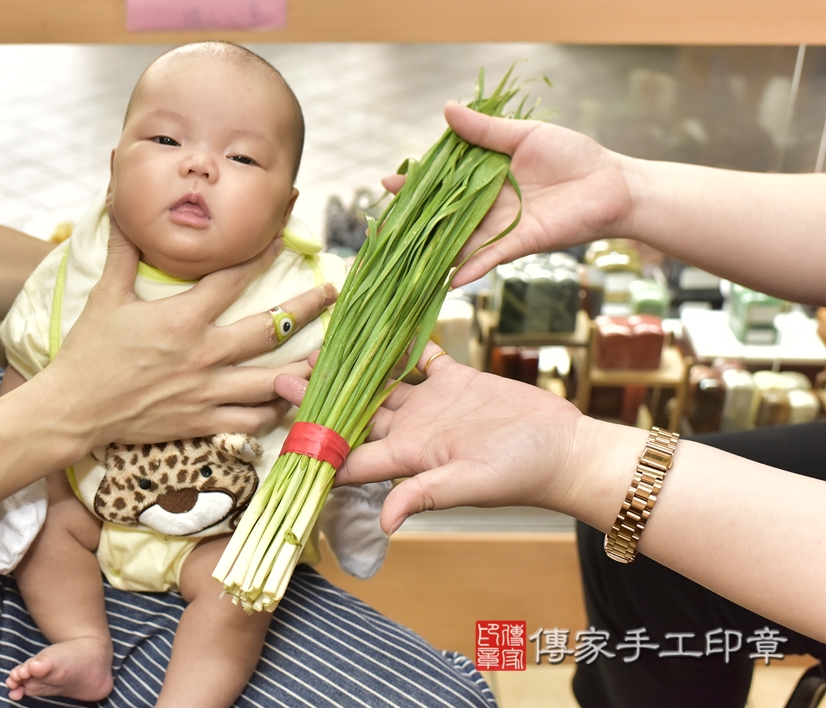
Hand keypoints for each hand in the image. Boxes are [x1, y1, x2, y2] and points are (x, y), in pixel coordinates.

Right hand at [37, 216, 335, 451]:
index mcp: (181, 318)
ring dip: (304, 366)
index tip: (286, 235)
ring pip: (272, 380)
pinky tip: (288, 400)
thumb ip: (123, 252)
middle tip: (333, 293)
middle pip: (270, 328)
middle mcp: (202, 354)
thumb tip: (121, 207)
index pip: (234, 278)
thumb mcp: (105, 297)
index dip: (263, 253)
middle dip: (308, 308)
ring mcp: (206, 391)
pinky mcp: (203, 422)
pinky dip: (274, 411)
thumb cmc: (88, 353)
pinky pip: (252, 420)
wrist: (73, 410)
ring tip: (329, 354)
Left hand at [276, 343, 585, 533]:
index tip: (280, 433)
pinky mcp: (455, 381)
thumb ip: (427, 495)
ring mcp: (432, 405)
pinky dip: (400, 344)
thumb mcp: (473, 485)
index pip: (350, 456)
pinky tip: (375, 325)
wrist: (567, 451)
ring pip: (379, 383)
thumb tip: (384, 521)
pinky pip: (419, 359)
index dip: (316, 447)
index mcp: (407, 456)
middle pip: (353, 415)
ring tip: (317, 349)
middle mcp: (411, 431)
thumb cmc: (523, 474)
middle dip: (318, 398)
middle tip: (280, 377)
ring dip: (350, 368)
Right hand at [382, 103, 633, 286]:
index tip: (389, 181)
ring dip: (432, 248)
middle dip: (413, 220)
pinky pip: (489, 256)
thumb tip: (447, 108)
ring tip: (402, 255)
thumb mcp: (525, 135)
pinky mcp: (520, 243)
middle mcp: (487, 205)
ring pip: (459, 239)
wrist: (613, 184)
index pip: (442, 182)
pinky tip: (447, 278)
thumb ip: (485, 130)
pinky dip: (470, 268)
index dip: (416, 183)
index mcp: (485, 177)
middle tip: (382, 223)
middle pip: (443, 215)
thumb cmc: (574, 156)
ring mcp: (501, 226)